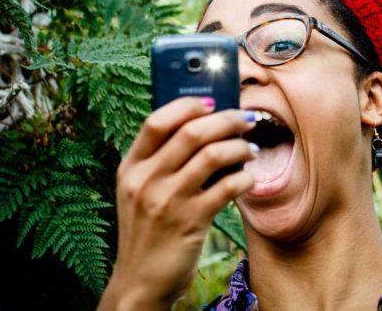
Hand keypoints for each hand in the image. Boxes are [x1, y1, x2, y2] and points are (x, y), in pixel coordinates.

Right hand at [98, 97, 256, 310]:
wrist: (139, 281)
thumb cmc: (147, 230)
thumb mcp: (139, 193)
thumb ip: (160, 162)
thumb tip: (205, 127)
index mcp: (130, 168)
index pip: (155, 122)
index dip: (186, 104)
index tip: (211, 100)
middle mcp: (145, 180)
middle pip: (190, 132)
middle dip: (226, 119)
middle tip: (245, 119)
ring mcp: (167, 201)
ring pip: (212, 155)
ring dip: (240, 146)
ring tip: (251, 148)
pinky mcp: (190, 222)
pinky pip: (226, 187)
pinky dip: (244, 177)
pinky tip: (249, 178)